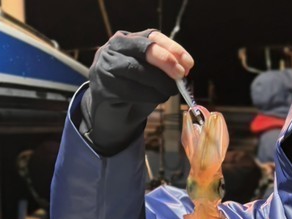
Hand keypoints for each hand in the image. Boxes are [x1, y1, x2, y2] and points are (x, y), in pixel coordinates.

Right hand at [81, 29, 193, 154]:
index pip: (152, 37)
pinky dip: (148, 94)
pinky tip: (157, 98)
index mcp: (128, 39)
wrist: (111, 108)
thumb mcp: (150, 73)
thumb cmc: (134, 86)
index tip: (189, 63)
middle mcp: (114, 47)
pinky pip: (130, 89)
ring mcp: (106, 65)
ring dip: (159, 82)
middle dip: (166, 61)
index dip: (172, 48)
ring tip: (171, 91)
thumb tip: (185, 69)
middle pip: (144, 49)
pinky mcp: (103, 85)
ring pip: (137, 69)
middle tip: (181, 75)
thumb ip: (164, 68)